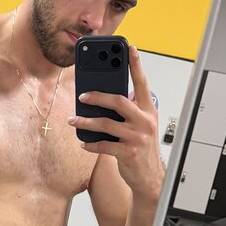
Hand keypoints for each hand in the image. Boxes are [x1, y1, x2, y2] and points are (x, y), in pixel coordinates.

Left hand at [69, 45, 162, 199]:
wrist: (150, 177)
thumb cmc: (142, 148)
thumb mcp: (141, 125)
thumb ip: (128, 111)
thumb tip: (103, 98)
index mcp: (148, 110)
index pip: (142, 83)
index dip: (136, 65)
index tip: (129, 48)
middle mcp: (145, 121)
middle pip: (119, 101)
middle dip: (98, 96)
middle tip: (82, 96)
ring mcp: (137, 137)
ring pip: (106, 124)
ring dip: (86, 122)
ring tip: (74, 120)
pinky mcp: (128, 153)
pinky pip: (103, 145)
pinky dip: (91, 144)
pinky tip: (83, 142)